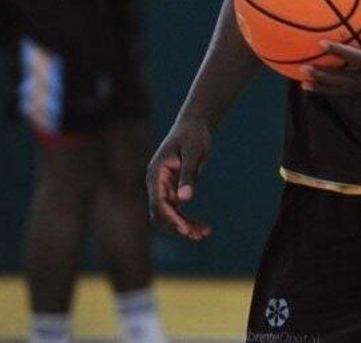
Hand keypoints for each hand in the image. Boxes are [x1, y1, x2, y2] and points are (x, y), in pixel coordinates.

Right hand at [147, 119, 213, 240]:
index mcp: (156, 174)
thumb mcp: (193, 153)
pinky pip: (178, 209)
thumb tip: (185, 199)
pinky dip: (188, 219)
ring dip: (184, 226)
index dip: (170, 218)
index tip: (185, 229)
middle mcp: (156, 183)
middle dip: (178, 225)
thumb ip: (188, 175)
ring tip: (204, 234)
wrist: (194, 125)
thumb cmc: (192, 136)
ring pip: (170, 214)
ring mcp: (164, 187)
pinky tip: (204, 228)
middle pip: (162, 213)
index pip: (158, 202)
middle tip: (198, 235)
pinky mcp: (174, 189)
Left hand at [301, 0, 360, 94]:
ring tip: (304, 83)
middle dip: (327, 78)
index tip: (321, 44)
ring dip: (328, 87)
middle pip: (351, 82)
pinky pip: (358, 85)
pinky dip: (339, 85)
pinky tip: (324, 80)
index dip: (341, 53)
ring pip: (352, 88)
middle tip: (304, 69)